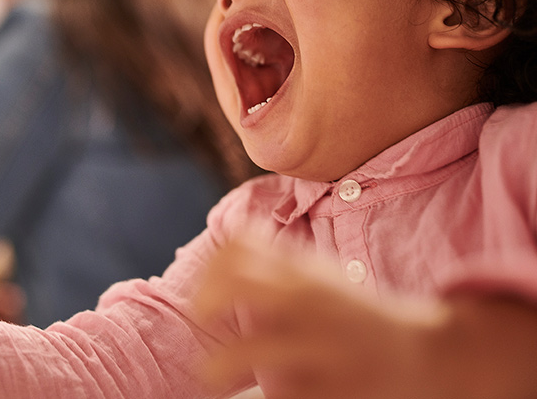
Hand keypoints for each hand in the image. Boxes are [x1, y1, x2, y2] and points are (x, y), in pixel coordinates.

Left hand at [195, 237, 452, 398]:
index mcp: (303, 272)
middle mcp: (310, 302)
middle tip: (199, 322)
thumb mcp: (320, 278)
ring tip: (208, 374)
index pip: (239, 246)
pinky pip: (284, 393)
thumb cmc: (359, 316)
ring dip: (218, 364)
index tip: (202, 294)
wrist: (429, 354)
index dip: (208, 267)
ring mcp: (322, 344)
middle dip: (205, 303)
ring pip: (249, 350)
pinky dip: (270, 394)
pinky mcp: (336, 387)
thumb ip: (277, 262)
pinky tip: (272, 393)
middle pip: (237, 284)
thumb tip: (223, 248)